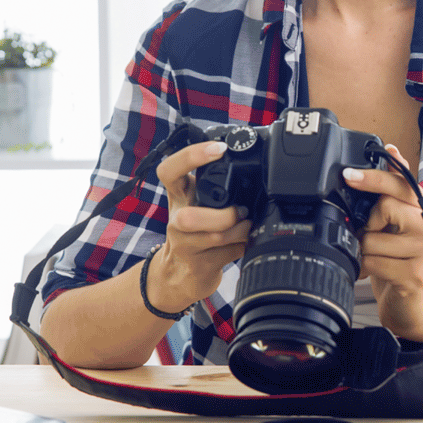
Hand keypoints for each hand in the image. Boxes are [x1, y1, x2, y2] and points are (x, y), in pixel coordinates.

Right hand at [149, 140, 251, 315]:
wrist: (178, 274)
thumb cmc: (193, 230)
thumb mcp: (196, 202)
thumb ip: (214, 184)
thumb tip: (253, 167)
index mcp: (178, 196)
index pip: (169, 171)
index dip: (191, 156)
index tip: (220, 148)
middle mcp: (176, 220)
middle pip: (188, 218)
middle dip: (223, 216)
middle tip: (240, 211)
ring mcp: (185, 246)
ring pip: (215, 237)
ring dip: (240, 231)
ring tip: (248, 226)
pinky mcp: (198, 266)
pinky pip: (228, 254)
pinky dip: (243, 246)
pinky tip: (244, 241)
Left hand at [343, 146, 422, 341]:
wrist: (414, 308)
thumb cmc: (402, 262)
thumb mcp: (399, 224)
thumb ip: (395, 191)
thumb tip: (393, 149)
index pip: (403, 182)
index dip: (375, 177)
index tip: (349, 175)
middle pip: (385, 205)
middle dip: (368, 224)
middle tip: (372, 237)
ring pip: (373, 237)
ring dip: (364, 250)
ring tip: (374, 258)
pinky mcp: (417, 275)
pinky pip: (374, 261)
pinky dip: (365, 268)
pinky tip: (374, 273)